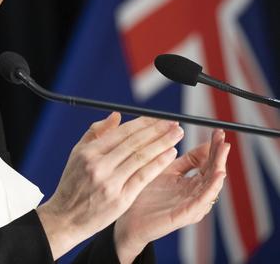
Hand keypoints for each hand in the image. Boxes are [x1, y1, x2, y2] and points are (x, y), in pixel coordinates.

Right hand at [37, 113, 183, 258]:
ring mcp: (110, 182)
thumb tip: (117, 116)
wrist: (66, 218)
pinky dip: (158, 163)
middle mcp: (98, 165)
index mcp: (88, 152)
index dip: (142, 123)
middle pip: (133, 143)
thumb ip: (96, 133)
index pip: (121, 133)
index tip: (157, 117)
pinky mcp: (121, 199)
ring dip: (162, 143)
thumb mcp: (77, 154)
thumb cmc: (72, 184)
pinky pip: (143, 177)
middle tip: (173, 123)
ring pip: (141, 157)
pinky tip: (170, 154)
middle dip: (156, 130)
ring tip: (177, 134)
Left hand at [114, 129, 229, 262]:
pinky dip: (211, 188)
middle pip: (211, 172)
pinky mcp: (183, 215)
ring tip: (223, 153)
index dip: (212, 148)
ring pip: (210, 186)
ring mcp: (189, 204)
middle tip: (223, 138)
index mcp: (188, 182)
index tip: (218, 132)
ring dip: (219, 168)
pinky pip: (201, 201)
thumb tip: (191, 137)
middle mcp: (192, 193)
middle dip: (219, 155)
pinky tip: (217, 175)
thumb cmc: (142, 192)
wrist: (126, 217)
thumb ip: (178, 157)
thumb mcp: (162, 168)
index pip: (205, 162)